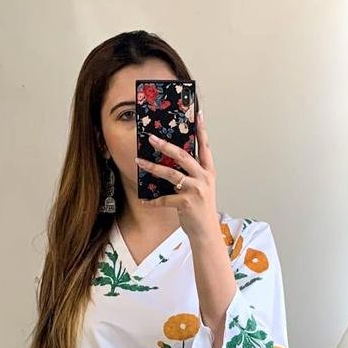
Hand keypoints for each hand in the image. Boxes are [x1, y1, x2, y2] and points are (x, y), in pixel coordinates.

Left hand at [135, 110, 219, 241]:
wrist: (206, 232)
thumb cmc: (201, 210)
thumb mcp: (201, 188)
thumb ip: (192, 174)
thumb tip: (173, 161)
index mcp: (208, 172)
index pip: (205, 147)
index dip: (201, 131)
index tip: (198, 114)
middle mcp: (203, 178)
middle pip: (183, 156)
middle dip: (166, 146)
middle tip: (152, 138)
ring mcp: (195, 190)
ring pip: (171, 174)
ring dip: (152, 167)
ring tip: (139, 162)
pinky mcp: (186, 203)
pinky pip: (164, 199)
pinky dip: (152, 201)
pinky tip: (144, 201)